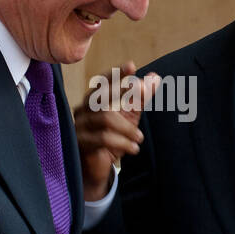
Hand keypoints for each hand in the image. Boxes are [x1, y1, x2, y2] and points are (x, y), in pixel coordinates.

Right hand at [73, 61, 159, 200]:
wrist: (98, 168)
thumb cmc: (112, 138)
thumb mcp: (129, 117)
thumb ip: (140, 98)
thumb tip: (155, 77)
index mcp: (94, 100)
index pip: (104, 83)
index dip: (117, 74)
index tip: (132, 65)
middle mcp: (83, 109)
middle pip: (100, 96)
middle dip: (122, 91)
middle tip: (143, 91)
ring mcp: (80, 125)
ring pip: (105, 118)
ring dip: (127, 128)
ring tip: (140, 138)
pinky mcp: (80, 142)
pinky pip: (103, 138)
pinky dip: (122, 142)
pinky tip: (134, 148)